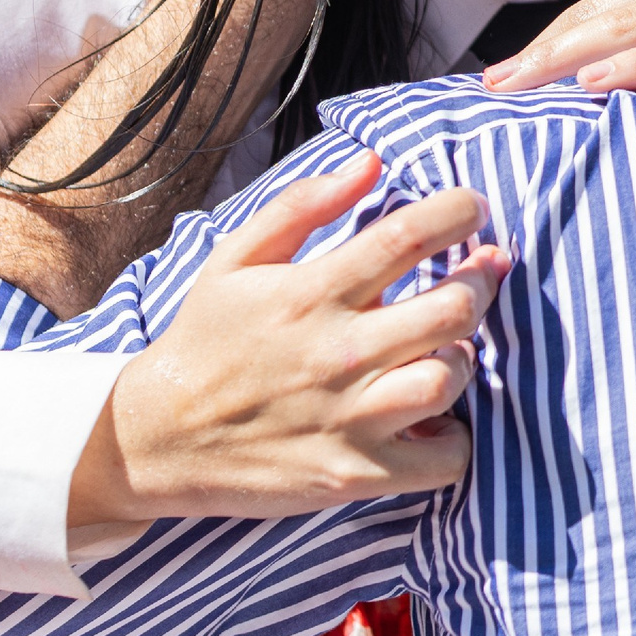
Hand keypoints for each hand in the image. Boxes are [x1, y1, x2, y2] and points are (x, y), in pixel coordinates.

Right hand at [69, 152, 508, 527]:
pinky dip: (453, 440)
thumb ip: (303, 204)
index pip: (409, 235)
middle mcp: (339, 352)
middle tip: (478, 273)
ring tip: (443, 349)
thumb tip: (370, 161)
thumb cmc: (205, 341)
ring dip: (462, 358)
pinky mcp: (355, 474)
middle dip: (481, 281)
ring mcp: (350, 418)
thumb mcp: (235, 258)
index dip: (459, 211)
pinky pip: (444, 459)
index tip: (473, 208)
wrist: (155, 439)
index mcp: (312, 292)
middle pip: (454, 307)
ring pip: (452, 377)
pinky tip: (431, 419)